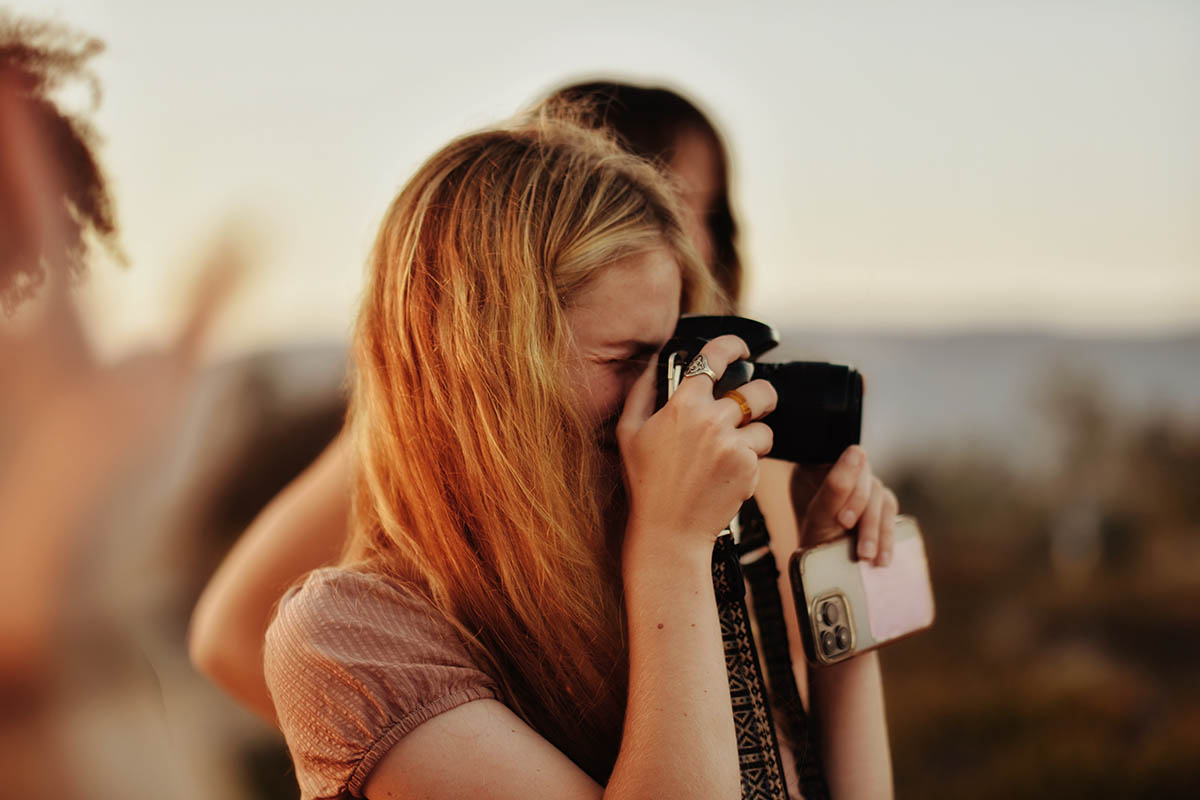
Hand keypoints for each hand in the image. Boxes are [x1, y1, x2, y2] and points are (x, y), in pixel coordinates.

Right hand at [617, 335, 776, 553]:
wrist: (669, 531)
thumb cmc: (645, 483)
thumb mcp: (628, 433)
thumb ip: (641, 391)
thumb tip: (654, 361)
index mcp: (683, 405)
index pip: (715, 357)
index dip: (733, 345)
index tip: (742, 348)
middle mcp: (712, 420)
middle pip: (759, 390)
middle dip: (761, 396)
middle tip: (752, 406)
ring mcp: (734, 445)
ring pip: (765, 425)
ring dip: (755, 434)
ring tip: (732, 451)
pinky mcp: (750, 469)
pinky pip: (762, 453)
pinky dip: (749, 461)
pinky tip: (725, 475)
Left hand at [793, 445, 897, 565]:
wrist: (824, 571)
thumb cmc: (812, 541)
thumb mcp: (819, 517)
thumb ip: (835, 486)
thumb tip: (858, 450)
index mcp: (818, 465)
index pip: (841, 460)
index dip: (848, 486)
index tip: (844, 521)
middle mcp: (843, 471)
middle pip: (866, 479)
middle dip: (864, 516)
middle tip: (857, 545)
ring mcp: (864, 486)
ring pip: (881, 496)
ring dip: (876, 529)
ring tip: (867, 557)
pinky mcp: (880, 502)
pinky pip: (891, 511)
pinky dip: (887, 535)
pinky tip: (882, 556)